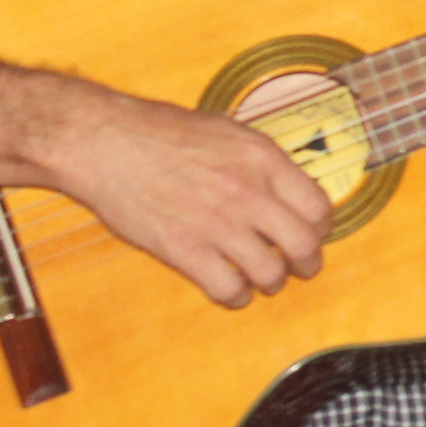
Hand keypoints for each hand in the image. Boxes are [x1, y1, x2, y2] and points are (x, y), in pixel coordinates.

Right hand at [40, 86, 334, 308]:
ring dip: (271, 281)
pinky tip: (231, 289)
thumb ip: (261, 161)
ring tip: (262, 278)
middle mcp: (247, 192)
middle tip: (300, 266)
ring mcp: (217, 223)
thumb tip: (287, 187)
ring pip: (270, 273)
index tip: (312, 232)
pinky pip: (228, 288)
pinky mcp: (183, 249)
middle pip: (303, 245)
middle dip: (307, 262)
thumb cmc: (160, 131)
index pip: (317, 206)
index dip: (320, 226)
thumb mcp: (226, 131)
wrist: (105, 142)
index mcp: (262, 160)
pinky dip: (235, 296)